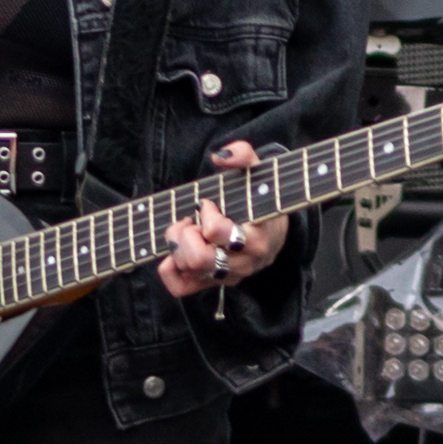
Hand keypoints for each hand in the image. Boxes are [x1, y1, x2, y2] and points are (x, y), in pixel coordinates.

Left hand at [158, 140, 289, 299]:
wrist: (273, 228)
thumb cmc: (261, 199)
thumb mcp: (259, 173)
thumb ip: (243, 156)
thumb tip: (220, 156)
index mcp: (258, 237)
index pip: (217, 232)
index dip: (205, 214)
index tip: (207, 203)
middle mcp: (244, 262)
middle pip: (199, 259)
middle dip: (185, 234)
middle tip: (190, 220)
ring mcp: (229, 276)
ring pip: (189, 271)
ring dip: (177, 247)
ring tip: (187, 230)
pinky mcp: (214, 284)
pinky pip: (181, 287)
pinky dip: (169, 270)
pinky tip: (175, 252)